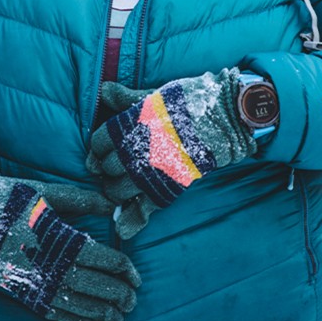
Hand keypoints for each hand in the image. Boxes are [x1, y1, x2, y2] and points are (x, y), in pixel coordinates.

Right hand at [0, 170, 140, 320]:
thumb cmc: (15, 200)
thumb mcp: (49, 193)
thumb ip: (84, 200)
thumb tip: (114, 203)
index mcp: (60, 239)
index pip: (102, 259)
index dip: (123, 270)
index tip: (136, 275)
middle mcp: (51, 266)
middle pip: (94, 287)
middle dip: (118, 295)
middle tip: (133, 298)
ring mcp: (37, 284)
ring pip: (78, 307)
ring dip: (102, 315)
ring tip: (120, 319)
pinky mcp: (26, 294)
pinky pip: (57, 315)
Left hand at [86, 69, 255, 238]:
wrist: (223, 115)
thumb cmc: (186, 102)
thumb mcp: (153, 96)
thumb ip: (126, 98)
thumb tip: (104, 91)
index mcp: (129, 126)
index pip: (99, 142)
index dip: (98, 147)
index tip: (103, 149)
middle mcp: (136, 150)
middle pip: (106, 168)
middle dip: (106, 169)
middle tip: (113, 167)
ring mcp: (151, 171)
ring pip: (118, 191)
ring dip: (116, 191)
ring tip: (122, 185)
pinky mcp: (169, 186)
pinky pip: (146, 208)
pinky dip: (133, 220)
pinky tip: (123, 229)